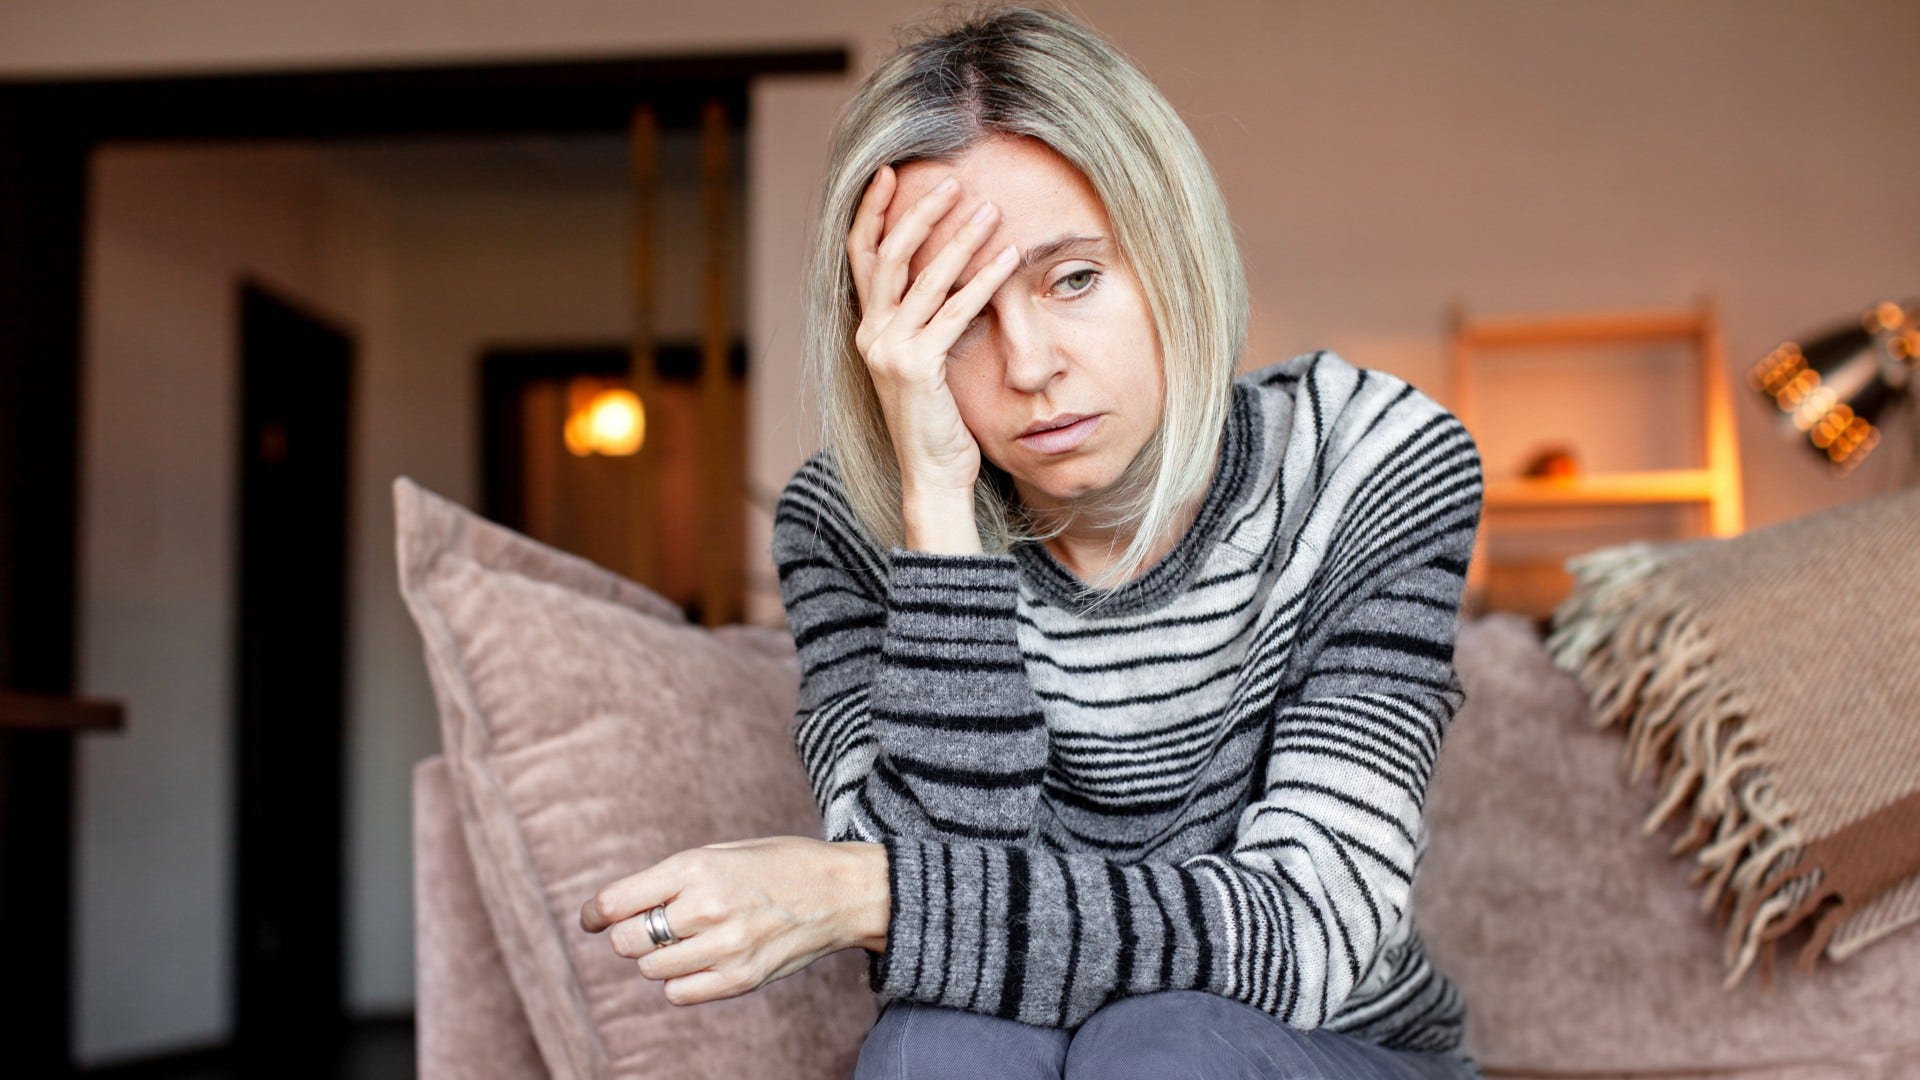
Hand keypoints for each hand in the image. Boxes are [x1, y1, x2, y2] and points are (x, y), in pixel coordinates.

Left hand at [579, 836, 884, 1005]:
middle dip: (629, 934)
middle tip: (650, 926)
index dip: (595, 912)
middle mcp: (706, 908)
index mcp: (696, 868)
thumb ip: (670, 879)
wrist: (841, 891)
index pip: (617, 902)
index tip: (592, 917)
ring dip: (657, 958)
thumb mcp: (722, 853)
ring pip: (651, 970)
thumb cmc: (778, 865)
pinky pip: (680, 993)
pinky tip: (699, 961)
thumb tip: (611, 911)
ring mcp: (724, 947)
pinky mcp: (740, 978)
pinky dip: (679, 981)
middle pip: (628, 941)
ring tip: (685, 940)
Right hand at [847, 165, 1020, 499]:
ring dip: (960, 239)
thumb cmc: (937, 422)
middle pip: (888, 256)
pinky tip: (1008, 258)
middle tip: (952, 181)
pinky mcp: (918, 367)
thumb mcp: (923, 363)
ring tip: (990, 210)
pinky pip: (953, 311)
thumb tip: (948, 278)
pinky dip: (983, 280)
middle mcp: (871, 336)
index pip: (861, 257)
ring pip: (923, 278)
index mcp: (868, 330)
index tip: (889, 173)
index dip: (871, 212)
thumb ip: (925, 322)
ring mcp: (890, 351)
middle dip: (919, 213)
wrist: (933, 475)